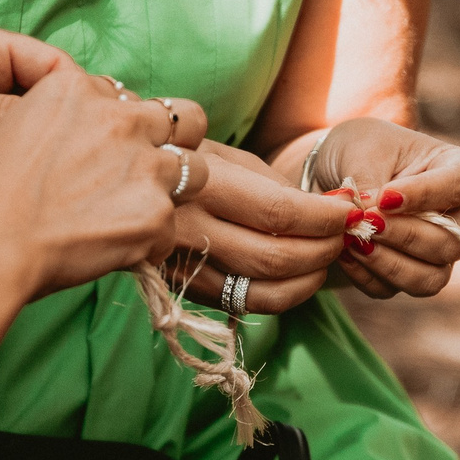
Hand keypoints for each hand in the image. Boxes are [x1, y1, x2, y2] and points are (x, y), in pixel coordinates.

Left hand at [0, 23, 207, 240]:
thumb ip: (13, 118)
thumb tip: (75, 127)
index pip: (56, 65)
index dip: (84, 96)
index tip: (107, 130)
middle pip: (57, 102)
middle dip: (80, 129)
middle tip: (109, 160)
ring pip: (46, 137)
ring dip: (64, 157)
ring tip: (93, 182)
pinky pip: (26, 164)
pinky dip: (45, 179)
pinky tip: (67, 198)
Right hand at [0, 69, 208, 299]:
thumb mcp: (16, 127)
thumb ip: (63, 120)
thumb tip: (83, 137)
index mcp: (79, 89)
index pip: (125, 96)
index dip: (120, 125)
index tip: (104, 151)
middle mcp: (120, 119)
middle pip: (185, 117)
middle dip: (176, 140)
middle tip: (153, 168)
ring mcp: (143, 166)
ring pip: (196, 170)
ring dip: (173, 192)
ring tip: (138, 215)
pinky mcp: (155, 215)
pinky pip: (172, 229)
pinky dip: (149, 244)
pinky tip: (116, 252)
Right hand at [164, 139, 353, 314]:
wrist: (111, 186)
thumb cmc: (180, 161)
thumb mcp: (222, 154)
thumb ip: (272, 184)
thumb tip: (327, 210)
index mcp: (199, 184)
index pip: (279, 212)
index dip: (325, 216)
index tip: (348, 209)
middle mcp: (189, 229)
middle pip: (277, 257)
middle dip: (325, 248)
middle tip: (344, 232)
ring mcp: (184, 266)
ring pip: (265, 291)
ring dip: (311, 277)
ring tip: (328, 254)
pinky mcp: (184, 290)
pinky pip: (246, 305)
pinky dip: (286, 294)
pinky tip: (301, 275)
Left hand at [303, 117, 459, 298]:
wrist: (339, 174)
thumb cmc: (363, 150)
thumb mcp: (364, 150)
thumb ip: (372, 183)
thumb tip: (372, 220)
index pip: (459, 187)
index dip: (423, 196)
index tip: (386, 197)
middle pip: (449, 244)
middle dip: (404, 235)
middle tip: (366, 221)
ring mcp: (441, 252)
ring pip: (429, 278)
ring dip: (388, 263)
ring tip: (352, 241)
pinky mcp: (412, 275)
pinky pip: (395, 289)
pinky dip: (367, 275)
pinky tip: (344, 253)